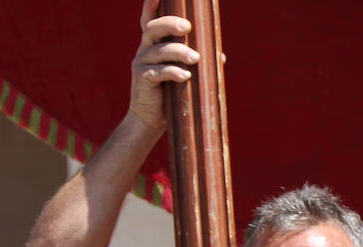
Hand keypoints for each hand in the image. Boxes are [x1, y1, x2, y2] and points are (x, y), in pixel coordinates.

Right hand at [129, 0, 198, 131]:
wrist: (151, 119)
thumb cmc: (170, 93)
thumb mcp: (183, 73)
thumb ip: (199, 62)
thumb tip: (221, 55)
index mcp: (154, 44)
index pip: (150, 19)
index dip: (152, 6)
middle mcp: (145, 49)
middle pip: (152, 28)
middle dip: (169, 24)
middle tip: (187, 27)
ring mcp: (141, 63)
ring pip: (158, 51)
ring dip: (179, 52)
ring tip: (195, 58)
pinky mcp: (142, 79)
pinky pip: (157, 72)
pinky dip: (173, 72)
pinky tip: (185, 76)